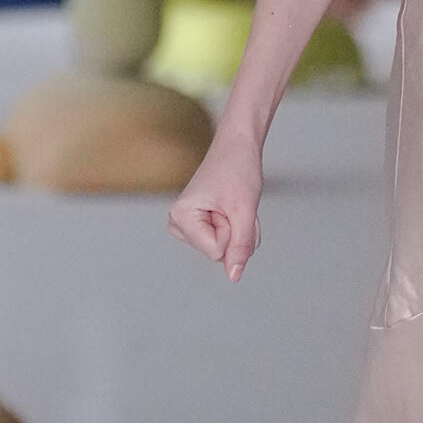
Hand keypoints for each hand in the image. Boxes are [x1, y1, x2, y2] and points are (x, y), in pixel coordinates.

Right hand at [168, 126, 263, 280]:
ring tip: (235, 204)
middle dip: (237, 232)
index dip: (233, 232)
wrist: (238, 146)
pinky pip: (226, 241)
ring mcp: (187, 225)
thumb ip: (240, 246)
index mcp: (181, 217)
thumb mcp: (244, 210)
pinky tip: (233, 206)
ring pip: (225, 249)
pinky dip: (238, 227)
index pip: (217, 252)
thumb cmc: (238, 170)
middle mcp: (177, 223)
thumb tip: (234, 276)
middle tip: (235, 205)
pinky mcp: (198, 224)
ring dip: (240, 229)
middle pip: (219, 253)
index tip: (229, 206)